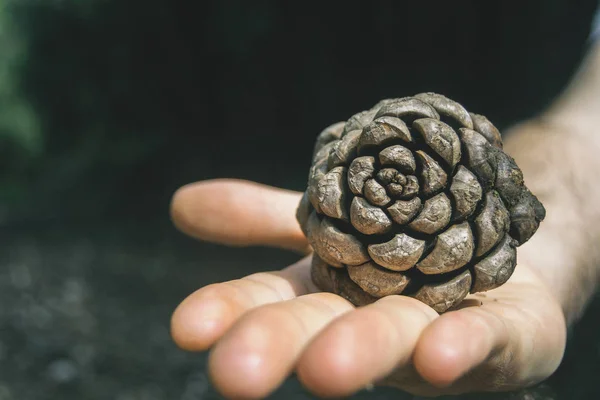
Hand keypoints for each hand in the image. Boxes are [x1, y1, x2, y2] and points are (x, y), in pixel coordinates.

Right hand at [169, 179, 566, 397]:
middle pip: (320, 331)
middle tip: (235, 374)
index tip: (185, 327)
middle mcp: (372, 321)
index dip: (228, 313)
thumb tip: (179, 203)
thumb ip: (260, 216)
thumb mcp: (326, 218)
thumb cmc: (399, 242)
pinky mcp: (504, 334)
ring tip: (325, 367)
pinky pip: (483, 340)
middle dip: (280, 348)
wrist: (499, 244)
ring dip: (358, 352)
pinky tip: (439, 352)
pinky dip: (459, 346)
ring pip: (393, 340)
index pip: (267, 303)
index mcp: (326, 295)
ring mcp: (437, 331)